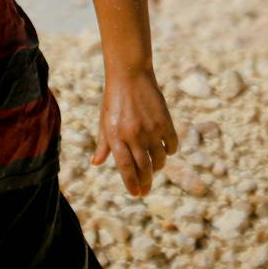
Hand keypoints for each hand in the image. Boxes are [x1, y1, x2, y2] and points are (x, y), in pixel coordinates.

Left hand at [92, 68, 177, 197]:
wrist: (130, 74)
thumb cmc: (114, 99)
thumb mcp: (104, 120)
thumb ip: (103, 144)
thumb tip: (96, 164)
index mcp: (115, 135)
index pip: (125, 167)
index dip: (131, 183)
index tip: (136, 193)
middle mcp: (133, 135)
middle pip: (144, 168)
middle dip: (146, 183)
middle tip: (146, 190)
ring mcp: (151, 129)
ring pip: (159, 160)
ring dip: (157, 168)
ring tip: (154, 168)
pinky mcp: (165, 122)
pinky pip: (171, 146)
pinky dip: (169, 152)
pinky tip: (164, 151)